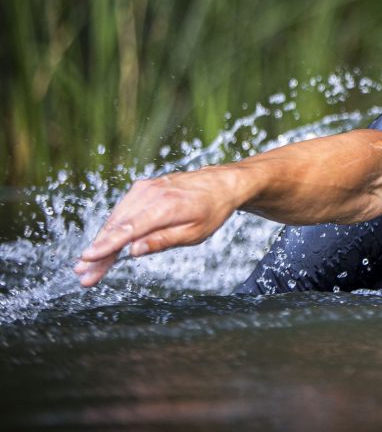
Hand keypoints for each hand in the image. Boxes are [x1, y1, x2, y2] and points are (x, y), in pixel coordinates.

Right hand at [74, 168, 240, 286]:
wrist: (221, 183)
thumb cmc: (212, 210)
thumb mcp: (195, 233)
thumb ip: (163, 241)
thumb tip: (133, 251)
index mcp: (166, 206)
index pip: (129, 229)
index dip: (106, 246)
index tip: (88, 259)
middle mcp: (152, 193)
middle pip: (117, 226)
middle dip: (98, 251)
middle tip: (83, 274)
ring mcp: (146, 188)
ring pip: (116, 218)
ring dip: (101, 241)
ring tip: (87, 266)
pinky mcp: (143, 187)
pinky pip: (122, 210)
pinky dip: (112, 227)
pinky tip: (104, 246)